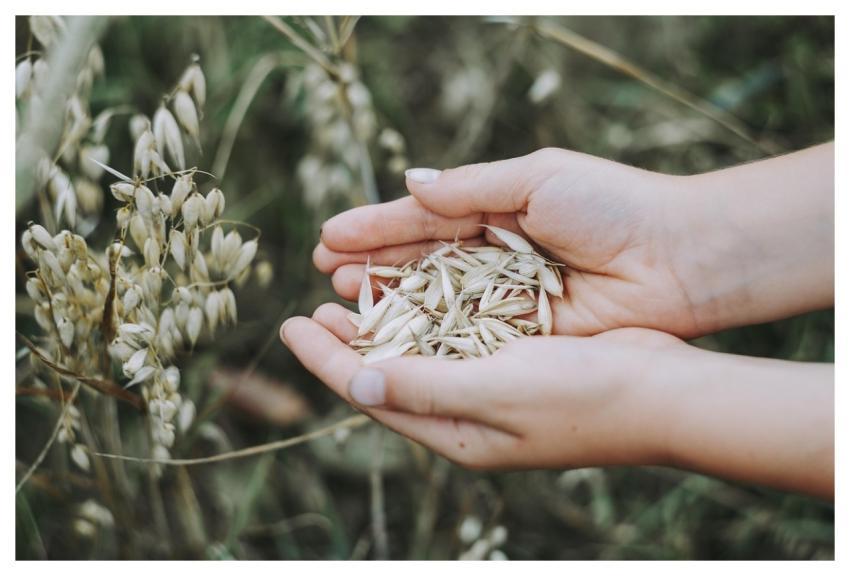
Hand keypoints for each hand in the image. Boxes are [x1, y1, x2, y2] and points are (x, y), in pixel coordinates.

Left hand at [281, 302, 683, 469]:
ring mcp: (492, 387)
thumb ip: (424, 387)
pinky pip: (455, 335)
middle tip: (311, 307)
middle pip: (389, 373)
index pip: (372, 393)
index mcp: (456, 432)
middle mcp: (467, 413)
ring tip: (349, 293)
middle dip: (346, 341)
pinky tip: (414, 289)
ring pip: (420, 352)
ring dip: (383, 322)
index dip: (325, 360)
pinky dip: (427, 312)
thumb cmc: (583, 397)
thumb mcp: (496, 392)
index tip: (287, 325)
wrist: (663, 392)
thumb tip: (354, 381)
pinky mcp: (516, 359)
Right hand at [314, 148, 703, 336]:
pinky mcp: (523, 334)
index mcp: (496, 209)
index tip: (329, 237)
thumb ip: (469, 187)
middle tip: (325, 273)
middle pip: (420, 262)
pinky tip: (391, 336)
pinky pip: (465, 335)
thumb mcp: (536, 179)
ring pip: (435, 302)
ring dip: (389, 301)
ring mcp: (506, 297)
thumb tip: (409, 183)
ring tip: (343, 301)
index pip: (422, 219)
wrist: (678, 259)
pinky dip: (428, 335)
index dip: (376, 228)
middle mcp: (494, 256)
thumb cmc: (611, 206)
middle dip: (373, 266)